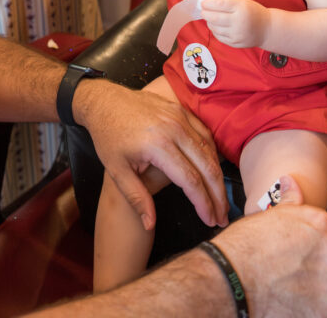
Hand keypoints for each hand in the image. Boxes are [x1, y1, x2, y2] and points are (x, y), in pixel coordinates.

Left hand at [73, 79, 227, 231]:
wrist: (104, 101)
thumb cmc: (108, 136)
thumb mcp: (116, 170)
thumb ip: (136, 198)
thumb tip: (149, 225)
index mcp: (158, 145)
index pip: (191, 180)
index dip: (203, 204)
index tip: (210, 220)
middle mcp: (174, 129)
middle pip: (207, 166)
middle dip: (218, 195)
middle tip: (222, 216)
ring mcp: (179, 116)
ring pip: (209, 150)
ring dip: (218, 176)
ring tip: (219, 198)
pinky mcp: (180, 110)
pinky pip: (204, 134)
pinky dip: (212, 154)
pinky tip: (212, 170)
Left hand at [200, 0, 268, 47]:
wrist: (266, 29)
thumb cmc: (252, 12)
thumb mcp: (242, 2)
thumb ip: (226, 3)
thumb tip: (207, 4)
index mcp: (241, 8)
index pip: (220, 4)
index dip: (208, 4)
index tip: (202, 3)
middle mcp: (238, 22)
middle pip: (215, 18)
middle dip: (205, 14)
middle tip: (202, 11)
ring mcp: (236, 34)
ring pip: (215, 28)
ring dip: (209, 22)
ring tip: (209, 18)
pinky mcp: (235, 43)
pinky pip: (219, 37)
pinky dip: (214, 31)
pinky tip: (215, 26)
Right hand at [212, 205, 326, 317]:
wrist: (231, 277)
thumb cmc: (246, 245)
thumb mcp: (269, 214)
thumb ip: (290, 199)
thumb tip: (291, 181)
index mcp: (321, 225)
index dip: (311, 241)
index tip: (299, 248)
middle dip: (313, 264)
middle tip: (288, 268)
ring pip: (325, 287)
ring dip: (311, 288)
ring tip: (284, 285)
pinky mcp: (323, 311)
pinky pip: (320, 310)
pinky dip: (306, 308)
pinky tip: (286, 300)